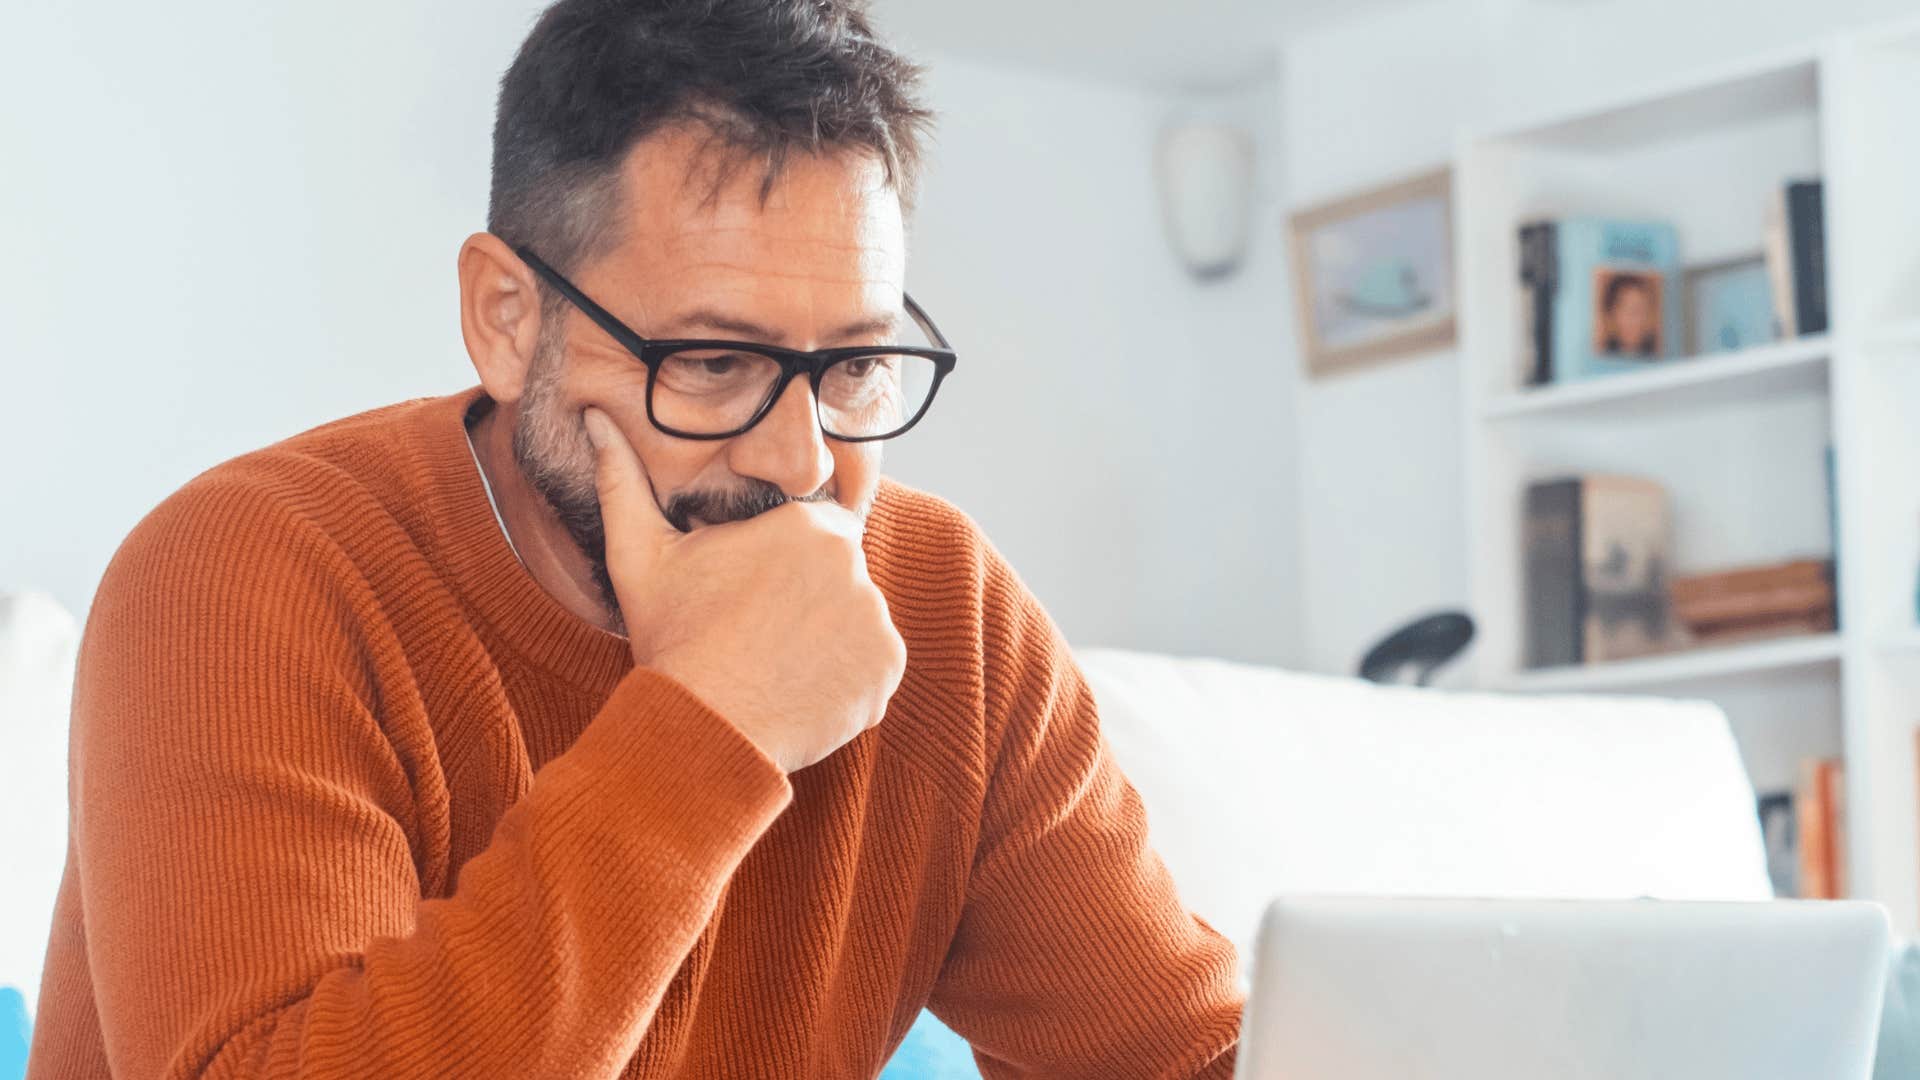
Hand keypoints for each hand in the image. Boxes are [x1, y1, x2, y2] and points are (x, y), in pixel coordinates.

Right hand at [581, 407, 905, 772]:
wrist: (702, 727)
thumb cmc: (672, 638)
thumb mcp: (639, 554)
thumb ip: (623, 482)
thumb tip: (595, 419)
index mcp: (808, 524)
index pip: (814, 533)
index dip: (782, 564)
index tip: (753, 594)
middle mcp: (855, 563)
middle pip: (838, 577)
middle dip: (808, 599)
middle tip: (761, 633)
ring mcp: (877, 619)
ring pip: (856, 622)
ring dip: (828, 641)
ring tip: (776, 665)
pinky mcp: (887, 670)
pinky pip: (872, 669)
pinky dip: (846, 682)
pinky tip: (798, 692)